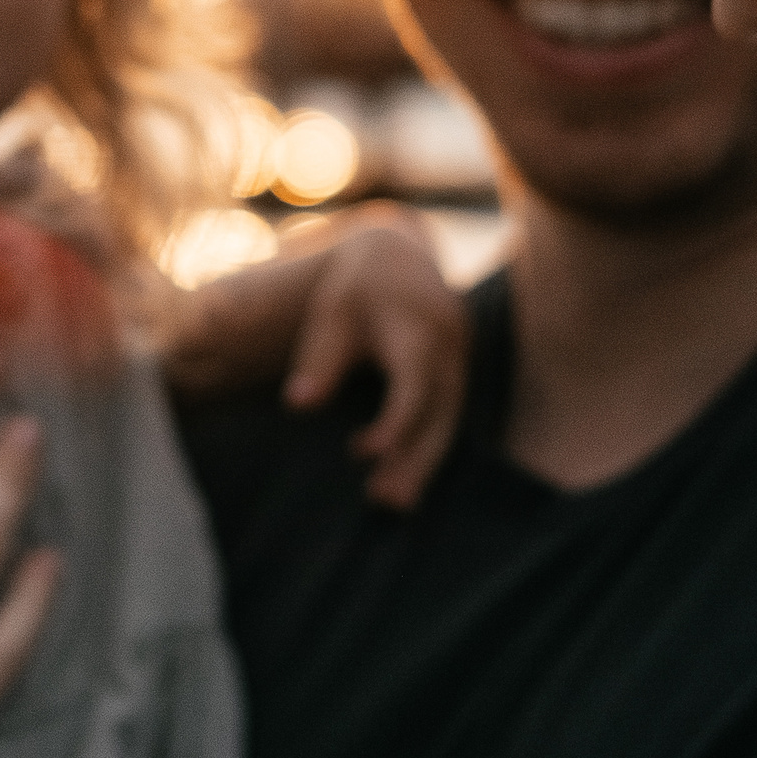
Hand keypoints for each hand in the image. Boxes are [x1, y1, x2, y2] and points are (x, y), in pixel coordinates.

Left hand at [281, 206, 467, 509]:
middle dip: (413, 458)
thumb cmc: (357, 288)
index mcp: (418, 329)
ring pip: (448, 421)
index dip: (393, 423)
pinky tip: (406, 481)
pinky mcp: (457, 373)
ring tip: (393, 503)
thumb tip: (298, 405)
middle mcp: (449, 348)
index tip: (359, 452)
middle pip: (438, 414)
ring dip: (423, 463)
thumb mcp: (332, 314)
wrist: (399, 254)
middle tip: (382, 500)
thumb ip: (319, 359)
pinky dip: (428, 448)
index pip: (412, 386)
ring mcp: (459, 361)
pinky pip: (448, 417)